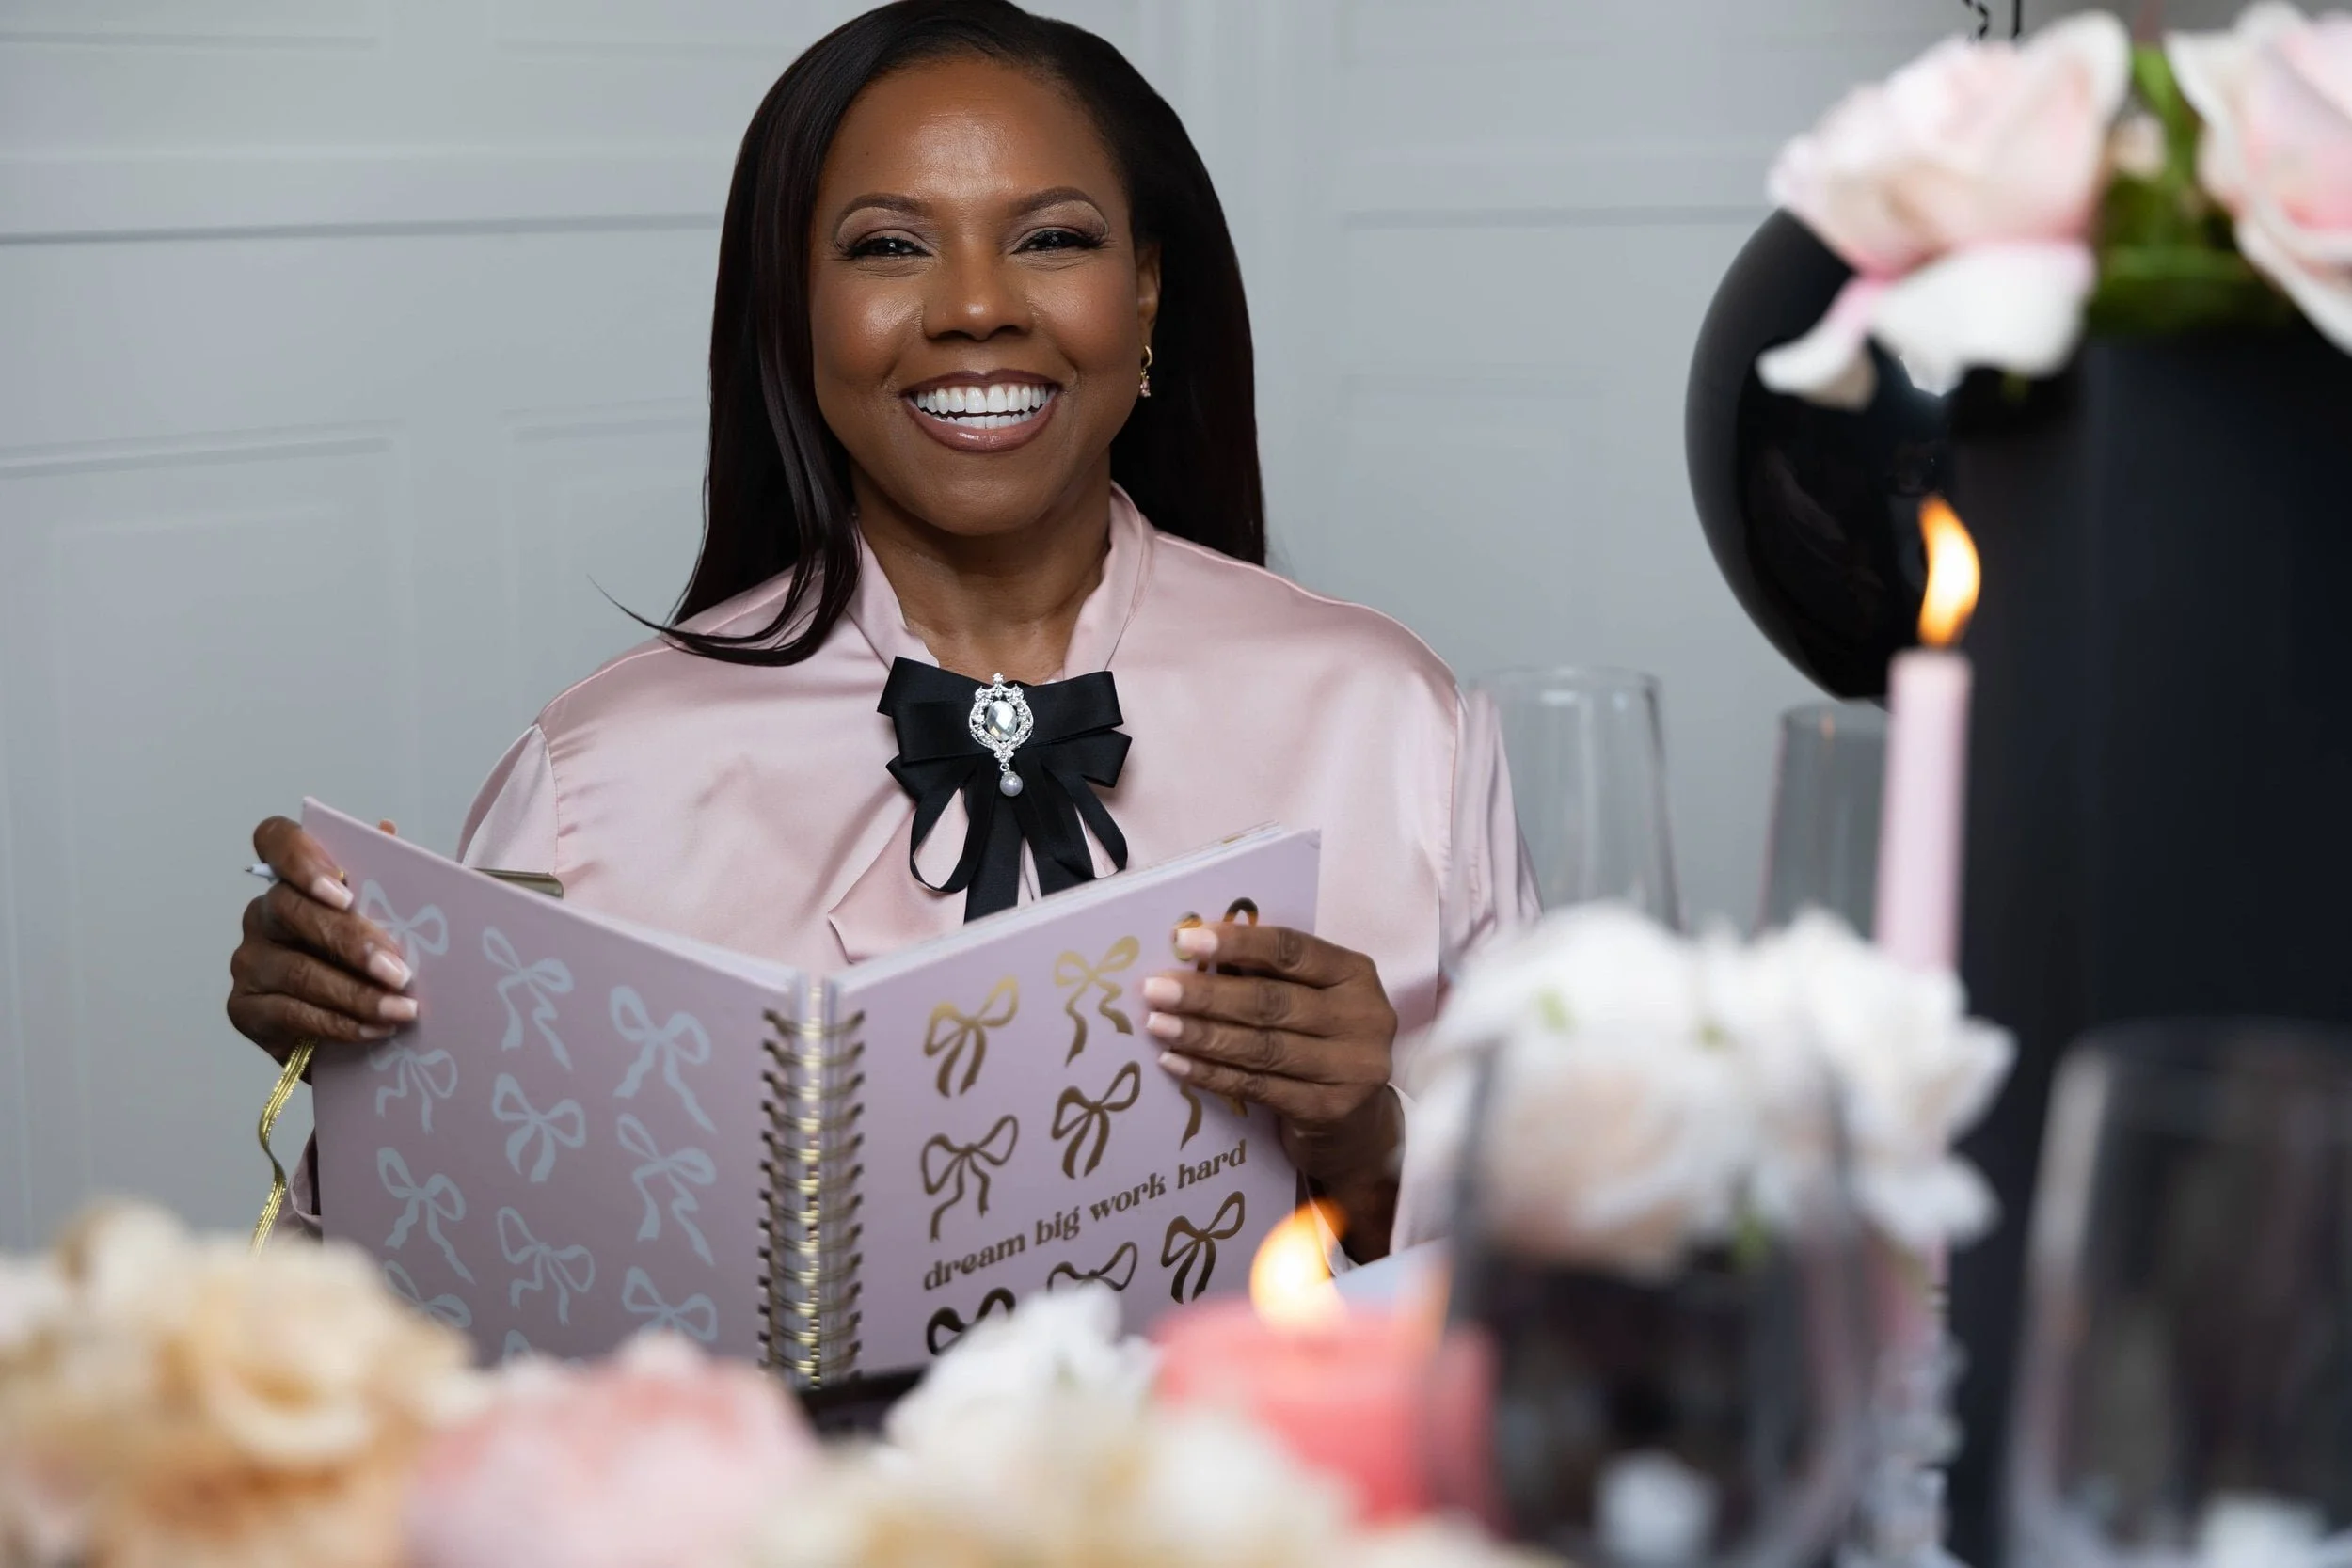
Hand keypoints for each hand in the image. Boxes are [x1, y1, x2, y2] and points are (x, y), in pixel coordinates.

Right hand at [226, 816, 416, 1063]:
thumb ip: (388, 879)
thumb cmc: (376, 959)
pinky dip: (338, 1024)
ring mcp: (249, 961)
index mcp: (295, 878)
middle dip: (352, 943)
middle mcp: (263, 914)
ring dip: (356, 995)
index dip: (300, 857)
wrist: (361, 1026)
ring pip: (297, 972)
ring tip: (402, 1010)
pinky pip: (290, 1015)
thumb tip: (386, 830)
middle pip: (292, 911)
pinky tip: (373, 1029)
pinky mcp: (245, 1009)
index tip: (342, 888)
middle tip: (399, 972)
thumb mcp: (392, 919)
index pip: (275, 841)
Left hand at [1142, 922, 1401, 1259]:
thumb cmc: (1320, 1045)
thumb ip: (1269, 976)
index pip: (1291, 950)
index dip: (1238, 943)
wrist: (1357, 1126)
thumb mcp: (1311, 1000)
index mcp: (1355, 974)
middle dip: (1207, 995)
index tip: (1185, 940)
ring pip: (1262, 1047)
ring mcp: (1352, 1067)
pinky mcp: (1330, 1110)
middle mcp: (1363, 1016)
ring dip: (1202, 1035)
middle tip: (1156, 989)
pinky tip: (1175, 1063)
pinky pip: (1258, 1087)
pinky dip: (1212, 1074)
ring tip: (1157, 1025)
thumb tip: (1191, 956)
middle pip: (1272, 1002)